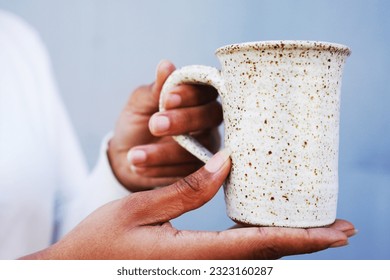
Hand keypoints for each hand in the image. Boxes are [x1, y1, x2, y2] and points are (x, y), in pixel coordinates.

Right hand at [22, 150, 354, 259]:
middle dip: (306, 244)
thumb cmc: (99, 241)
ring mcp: (196, 271)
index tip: (336, 232)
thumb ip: (188, 189)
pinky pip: (236, 258)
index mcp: (192, 255)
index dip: (301, 238)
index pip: (259, 245)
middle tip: (341, 229)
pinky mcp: (190, 267)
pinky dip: (262, 244)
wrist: (74, 270)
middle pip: (266, 257)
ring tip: (316, 228)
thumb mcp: (140, 208)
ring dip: (288, 243)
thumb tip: (228, 163)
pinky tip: (270, 232)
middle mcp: (201, 268)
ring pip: (255, 260)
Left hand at [108, 60, 221, 191]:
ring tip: (135, 156)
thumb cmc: (135, 125)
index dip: (190, 93)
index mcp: (195, 98)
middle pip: (211, 115)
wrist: (124, 159)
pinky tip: (140, 168)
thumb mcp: (139, 105)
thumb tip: (166, 65)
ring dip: (166, 151)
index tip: (168, 99)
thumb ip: (155, 89)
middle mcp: (207, 121)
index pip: (205, 89)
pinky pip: (189, 171)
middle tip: (154, 125)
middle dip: (183, 120)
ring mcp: (207, 147)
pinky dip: (163, 169)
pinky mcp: (201, 172)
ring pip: (201, 147)